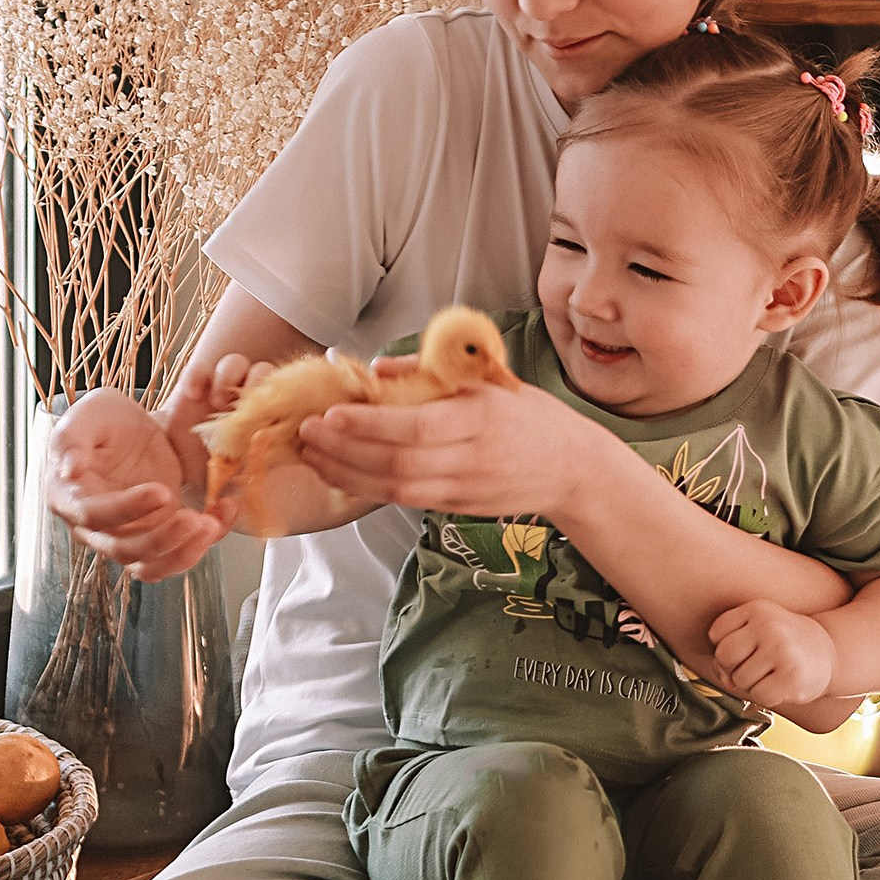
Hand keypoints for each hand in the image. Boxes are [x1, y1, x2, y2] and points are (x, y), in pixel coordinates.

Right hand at [49, 386, 234, 581]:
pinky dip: (202, 544)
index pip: (93, 515)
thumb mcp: (88, 414)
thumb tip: (68, 469)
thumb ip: (72, 438)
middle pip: (123, 549)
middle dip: (162, 539)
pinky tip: (222, 515)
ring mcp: (127, 534)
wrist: (130, 428)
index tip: (161, 492)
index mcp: (69, 497)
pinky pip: (177, 553)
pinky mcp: (157, 533)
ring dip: (182, 552)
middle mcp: (95, 526)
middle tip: (193, 519)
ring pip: (150, 564)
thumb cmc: (102, 420)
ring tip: (210, 525)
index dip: (127, 508)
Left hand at [295, 378, 597, 522]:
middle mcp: (472, 459)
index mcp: (481, 419)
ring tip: (312, 455)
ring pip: (395, 489)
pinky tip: (341, 474)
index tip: (331, 414)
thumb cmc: (530, 416)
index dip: (369, 425)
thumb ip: (431, 374)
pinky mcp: (458, 508)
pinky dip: (367, 488)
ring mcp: (464, 489)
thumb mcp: (490, 381)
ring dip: (346, 474)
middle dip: (343, 451)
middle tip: (306, 433)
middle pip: (397, 463)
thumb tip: (376, 371)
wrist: (573, 469)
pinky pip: (405, 500)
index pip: (415, 428)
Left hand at [707, 601, 838, 713]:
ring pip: (740, 679)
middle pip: (724, 656)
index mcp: (756, 609)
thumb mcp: (757, 630)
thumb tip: (726, 680)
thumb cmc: (782, 645)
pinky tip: (780, 686)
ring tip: (771, 675)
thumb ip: (731, 649)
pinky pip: (759, 696)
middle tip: (754, 668)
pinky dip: (766, 697)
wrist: (829, 653)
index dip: (725, 648)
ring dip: (752, 685)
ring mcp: (781, 649)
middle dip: (733, 669)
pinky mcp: (792, 675)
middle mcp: (768, 625)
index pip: (716, 633)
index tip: (745, 650)